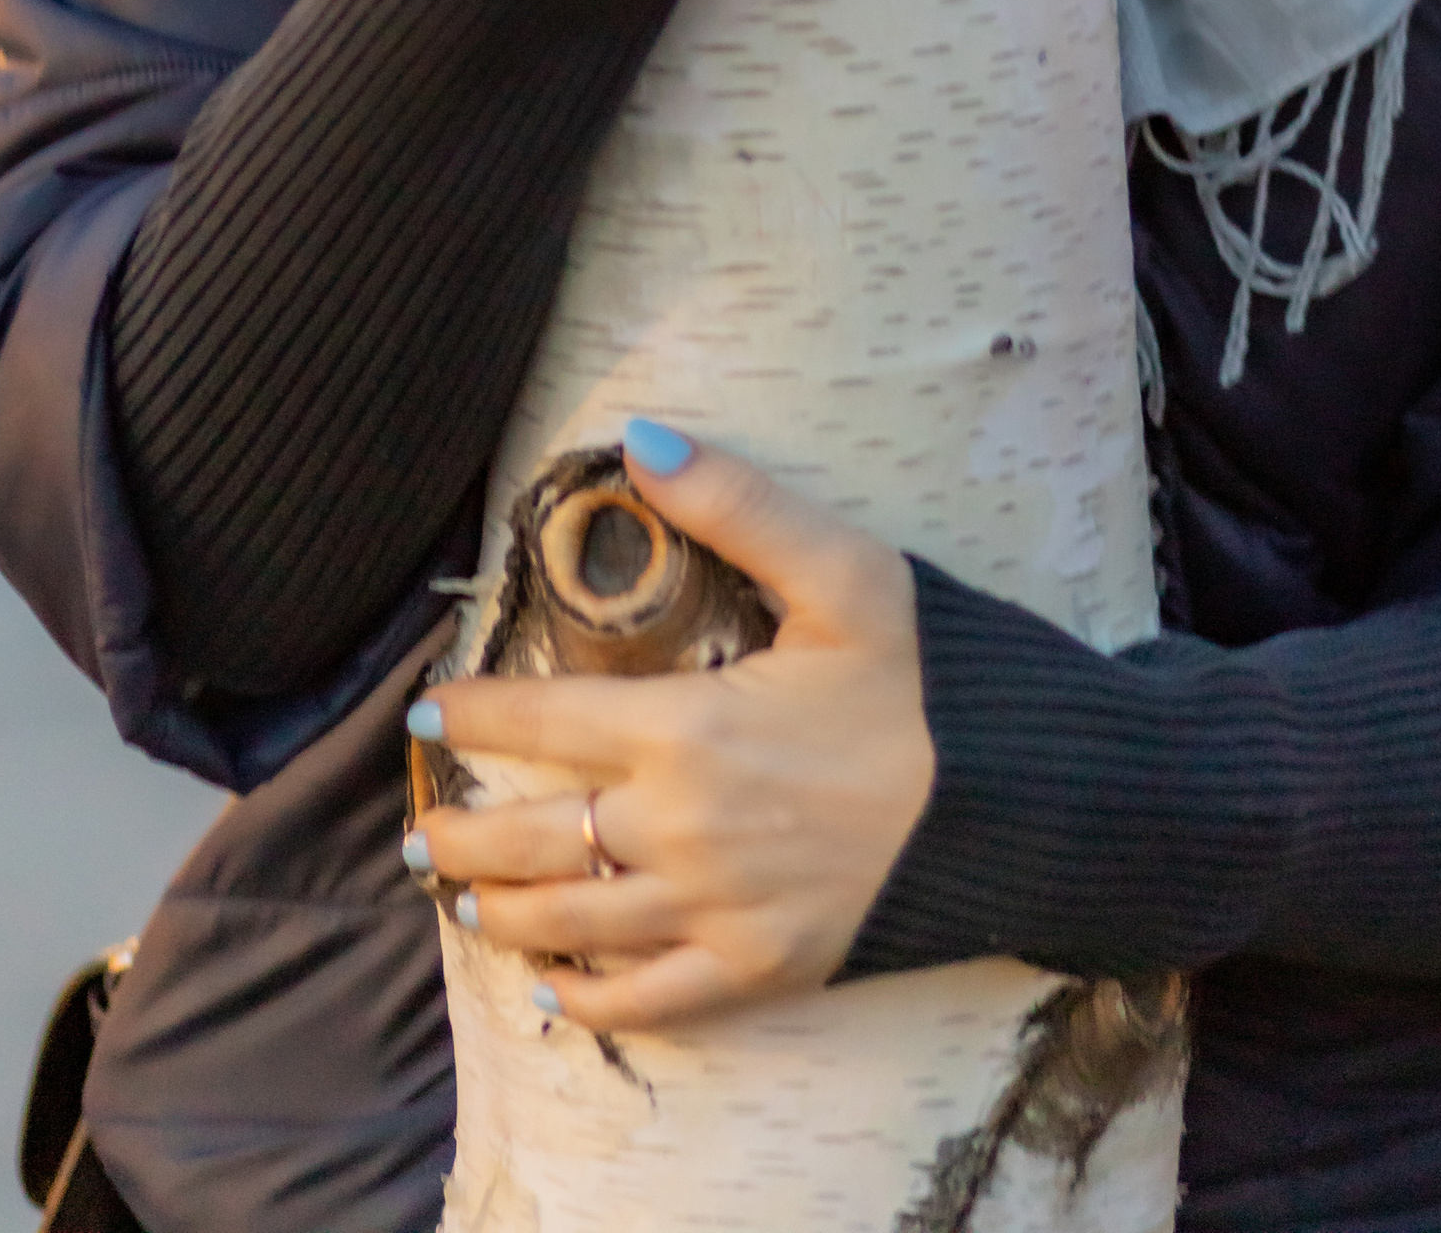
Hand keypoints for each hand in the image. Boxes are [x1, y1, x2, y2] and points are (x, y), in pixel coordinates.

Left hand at [405, 428, 933, 1033]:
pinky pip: (645, 1000)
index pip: (544, 718)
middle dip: (462, 833)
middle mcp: (680, 827)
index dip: (473, 713)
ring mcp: (713, 910)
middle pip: (533, 836)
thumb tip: (641, 440)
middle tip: (418, 834)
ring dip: (501, 913)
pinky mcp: (755, 970)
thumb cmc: (930, 679)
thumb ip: (736, 504)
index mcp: (690, 726)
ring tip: (462, 901)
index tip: (427, 711)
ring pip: (572, 922)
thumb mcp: (844, 571)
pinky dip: (585, 998)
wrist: (1022, 803)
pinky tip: (552, 989)